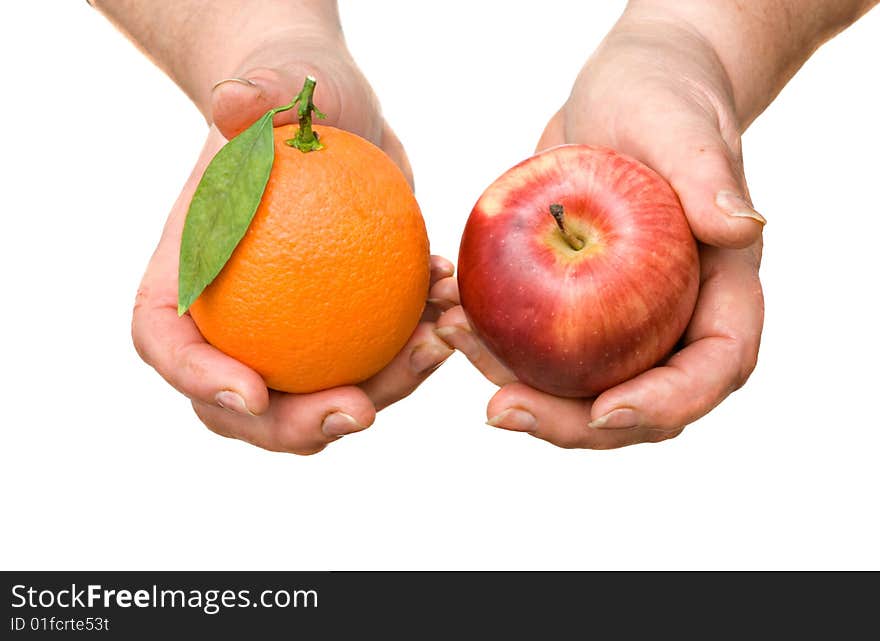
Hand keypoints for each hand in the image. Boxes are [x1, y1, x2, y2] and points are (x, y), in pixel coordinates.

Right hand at [132, 41, 456, 453]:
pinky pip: (380, 358)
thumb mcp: (276, 84)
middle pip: (246, 405)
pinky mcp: (345, 326)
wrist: (331, 116)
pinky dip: (418, 345)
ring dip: (388, 388)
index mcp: (187, 280)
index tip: (252, 391)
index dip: (199, 382)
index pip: (168, 344)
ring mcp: (291, 332)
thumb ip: (257, 94)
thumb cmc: (288, 98)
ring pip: (327, 394)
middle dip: (299, 427)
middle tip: (360, 412)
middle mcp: (232, 320)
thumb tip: (235, 104)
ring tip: (438, 339)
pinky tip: (453, 308)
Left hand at [436, 15, 764, 448]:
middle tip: (498, 410)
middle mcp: (678, 321)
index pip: (714, 368)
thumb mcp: (680, 124)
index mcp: (723, 291)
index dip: (666, 403)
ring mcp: (626, 323)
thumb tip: (741, 227)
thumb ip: (707, 173)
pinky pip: (539, 348)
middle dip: (569, 421)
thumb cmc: (662, 96)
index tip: (603, 411)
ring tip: (450, 340)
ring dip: (515, 384)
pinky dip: (494, 344)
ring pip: (579, 387)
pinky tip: (447, 316)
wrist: (618, 97)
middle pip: (639, 403)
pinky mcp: (577, 311)